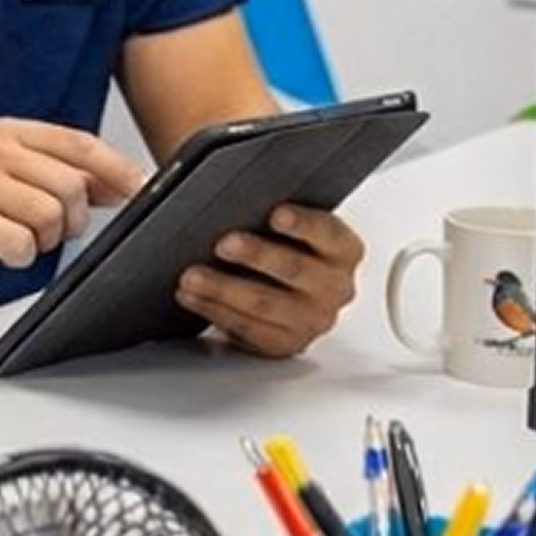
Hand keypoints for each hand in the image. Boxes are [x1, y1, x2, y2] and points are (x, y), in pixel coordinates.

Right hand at [0, 120, 149, 292]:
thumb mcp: (17, 183)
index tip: (141, 189)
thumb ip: (66, 177)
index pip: (78, 143)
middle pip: (71, 184)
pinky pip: (21, 243)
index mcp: (7, 133)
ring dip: (43, 240)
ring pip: (50, 215)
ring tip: (18, 238)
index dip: (117, 168)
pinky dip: (18, 257)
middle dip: (72, 219)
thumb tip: (123, 181)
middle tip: (51, 231)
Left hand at [174, 201, 364, 357]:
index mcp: (343, 250)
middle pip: (296, 270)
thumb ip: (273, 206)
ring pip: (265, 305)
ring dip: (224, 289)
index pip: (328, 232)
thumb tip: (238, 192)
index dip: (303, 224)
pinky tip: (192, 297)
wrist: (279, 285)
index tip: (276, 213)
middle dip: (256, 256)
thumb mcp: (287, 222)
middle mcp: (335, 287)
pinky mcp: (285, 343)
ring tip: (192, 275)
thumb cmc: (281, 243)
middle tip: (223, 243)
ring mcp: (312, 319)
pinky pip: (247, 330)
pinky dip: (214, 311)